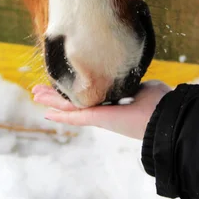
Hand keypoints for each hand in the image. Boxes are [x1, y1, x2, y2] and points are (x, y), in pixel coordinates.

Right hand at [32, 81, 171, 139]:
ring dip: (52, 101)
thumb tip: (131, 79)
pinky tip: (47, 113)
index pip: (90, 94)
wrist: (164, 116)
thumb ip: (131, 83)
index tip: (64, 82)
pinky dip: (62, 114)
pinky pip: (76, 117)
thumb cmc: (159, 101)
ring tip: (35, 95)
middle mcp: (104, 108)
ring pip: (71, 107)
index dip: (74, 88)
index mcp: (114, 100)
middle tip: (38, 90)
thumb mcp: (143, 86)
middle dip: (56, 95)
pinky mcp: (100, 119)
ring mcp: (100, 114)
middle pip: (74, 100)